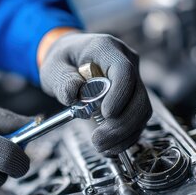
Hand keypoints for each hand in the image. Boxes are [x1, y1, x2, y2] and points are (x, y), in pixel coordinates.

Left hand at [39, 32, 151, 154]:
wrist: (69, 59)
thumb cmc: (62, 60)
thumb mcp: (53, 66)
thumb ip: (62, 80)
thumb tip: (74, 94)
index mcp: (106, 48)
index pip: (124, 70)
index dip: (119, 95)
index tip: (106, 114)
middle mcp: (126, 61)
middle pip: (138, 95)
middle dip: (122, 123)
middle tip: (99, 140)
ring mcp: (133, 79)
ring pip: (142, 110)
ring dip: (124, 133)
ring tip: (101, 146)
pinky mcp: (132, 96)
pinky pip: (137, 119)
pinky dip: (125, 136)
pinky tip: (110, 146)